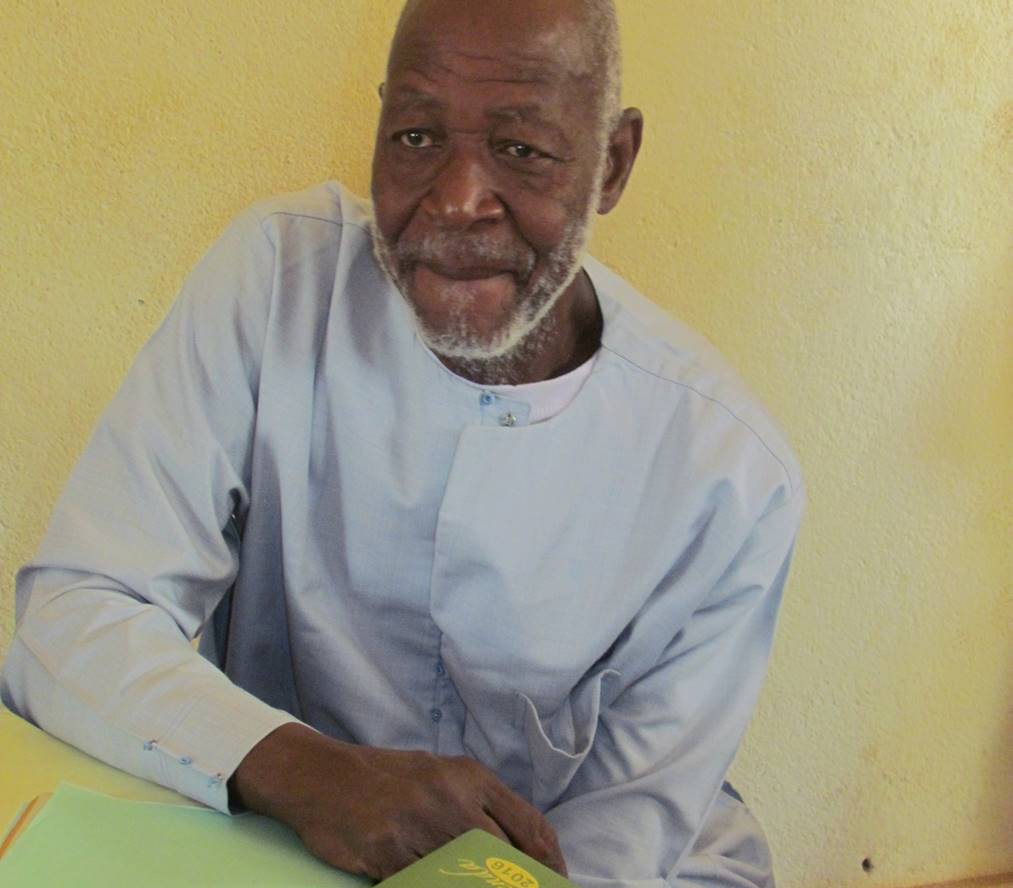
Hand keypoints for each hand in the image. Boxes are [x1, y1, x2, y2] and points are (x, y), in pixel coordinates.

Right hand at [230, 723, 566, 879]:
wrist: (322, 776)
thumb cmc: (384, 778)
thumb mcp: (438, 776)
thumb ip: (476, 804)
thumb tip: (517, 847)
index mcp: (469, 776)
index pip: (529, 824)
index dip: (551, 861)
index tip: (559, 881)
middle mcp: (451, 797)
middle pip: (505, 857)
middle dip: (519, 884)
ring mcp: (420, 825)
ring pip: (467, 875)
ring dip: (477, 887)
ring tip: (478, 885)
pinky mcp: (389, 851)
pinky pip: (425, 882)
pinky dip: (436, 886)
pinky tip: (440, 884)